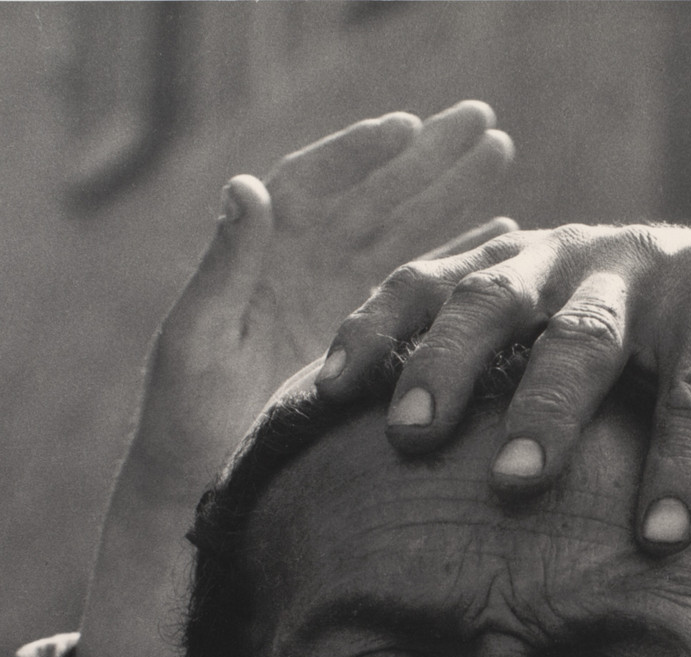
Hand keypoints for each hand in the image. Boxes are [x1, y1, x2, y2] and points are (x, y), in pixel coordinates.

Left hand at [74, 102, 515, 656]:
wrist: (198, 498)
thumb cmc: (186, 428)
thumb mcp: (197, 344)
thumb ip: (224, 268)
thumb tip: (247, 184)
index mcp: (260, 264)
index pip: (310, 188)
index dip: (357, 154)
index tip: (408, 127)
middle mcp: (302, 279)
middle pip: (369, 202)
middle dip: (422, 162)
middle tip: (482, 124)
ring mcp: (337, 315)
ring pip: (401, 242)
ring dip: (450, 202)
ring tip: (504, 163)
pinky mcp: (364, 359)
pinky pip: (418, 300)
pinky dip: (458, 270)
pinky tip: (505, 252)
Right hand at [315, 224, 690, 549]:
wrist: (671, 280)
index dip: (687, 458)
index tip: (661, 540)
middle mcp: (627, 267)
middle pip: (589, 337)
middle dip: (550, 407)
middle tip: (514, 481)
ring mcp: (546, 257)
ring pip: (492, 295)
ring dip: (449, 362)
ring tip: (411, 435)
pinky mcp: (482, 261)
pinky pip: (418, 284)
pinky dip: (376, 331)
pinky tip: (332, 395)